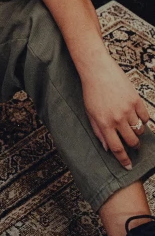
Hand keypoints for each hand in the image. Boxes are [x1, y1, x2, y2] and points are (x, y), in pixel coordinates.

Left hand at [81, 54, 149, 169]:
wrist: (97, 69)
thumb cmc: (91, 91)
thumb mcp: (90, 113)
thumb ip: (98, 131)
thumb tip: (106, 147)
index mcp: (104, 123)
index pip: (117, 148)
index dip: (124, 160)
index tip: (128, 166)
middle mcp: (117, 118)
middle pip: (132, 141)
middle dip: (134, 147)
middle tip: (133, 146)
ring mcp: (128, 109)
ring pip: (139, 130)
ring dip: (138, 133)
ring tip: (133, 129)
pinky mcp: (136, 99)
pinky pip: (145, 116)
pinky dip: (143, 120)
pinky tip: (138, 118)